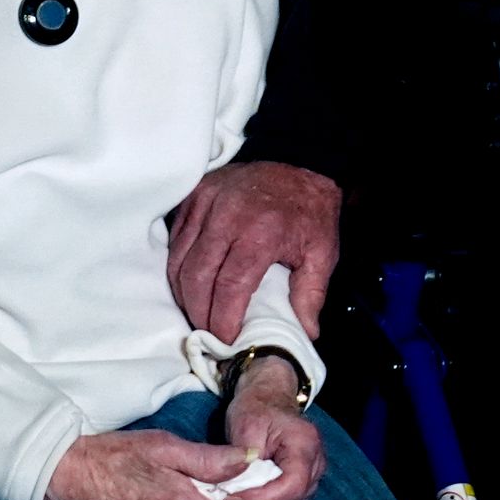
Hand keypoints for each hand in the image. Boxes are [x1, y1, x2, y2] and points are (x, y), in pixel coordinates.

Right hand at [167, 161, 342, 338]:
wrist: (302, 161)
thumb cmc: (311, 211)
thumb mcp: (323, 251)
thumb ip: (312, 293)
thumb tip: (305, 333)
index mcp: (263, 231)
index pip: (230, 285)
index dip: (222, 318)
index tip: (225, 338)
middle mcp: (229, 216)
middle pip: (197, 277)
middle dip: (198, 312)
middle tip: (207, 332)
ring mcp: (206, 203)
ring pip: (178, 261)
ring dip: (183, 294)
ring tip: (197, 313)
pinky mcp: (193, 196)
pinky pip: (175, 241)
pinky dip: (178, 268)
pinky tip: (190, 285)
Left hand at [218, 355, 325, 499]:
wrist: (269, 401)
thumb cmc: (255, 411)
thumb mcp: (245, 428)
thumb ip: (243, 461)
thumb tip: (232, 492)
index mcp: (305, 445)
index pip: (292, 486)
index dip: (261, 499)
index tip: (229, 495)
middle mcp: (316, 465)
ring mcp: (311, 478)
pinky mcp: (300, 488)